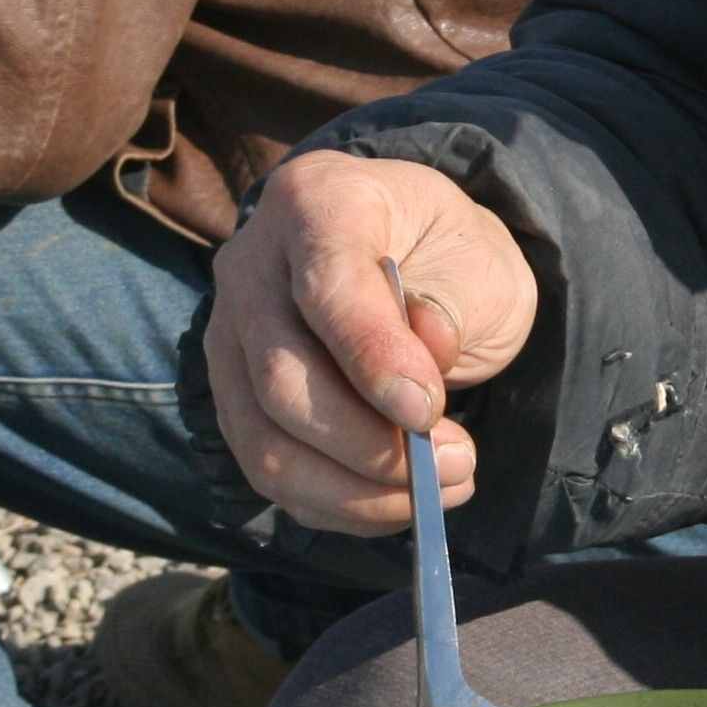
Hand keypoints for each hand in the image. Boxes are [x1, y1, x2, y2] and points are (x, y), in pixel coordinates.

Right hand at [207, 151, 538, 533]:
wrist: (409, 258)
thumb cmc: (445, 256)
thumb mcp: (477, 260)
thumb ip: (453, 303)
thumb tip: (428, 350)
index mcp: (317, 202)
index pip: (326, 287)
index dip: (373, 357)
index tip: (428, 411)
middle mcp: (251, 266)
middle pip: (281, 378)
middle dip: (371, 444)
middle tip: (457, 462)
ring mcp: (228, 336)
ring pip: (264, 441)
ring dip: (356, 490)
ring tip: (439, 490)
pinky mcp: (231, 399)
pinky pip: (268, 474)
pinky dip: (338, 504)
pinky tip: (396, 500)